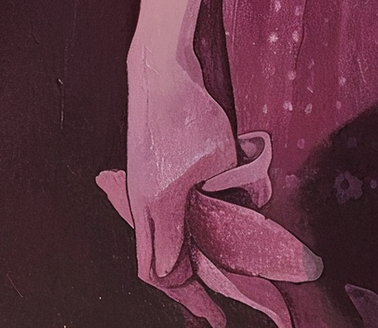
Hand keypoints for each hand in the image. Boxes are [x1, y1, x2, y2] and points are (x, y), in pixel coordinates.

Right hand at [124, 57, 240, 288]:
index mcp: (160, 207)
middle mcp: (142, 205)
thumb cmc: (189, 112)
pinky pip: (153, 223)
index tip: (216, 313)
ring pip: (150, 244)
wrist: (157, 72)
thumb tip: (240, 220)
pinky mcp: (141, 178)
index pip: (170, 269)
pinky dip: (172, 238)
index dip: (193, 295)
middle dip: (183, 291)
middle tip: (209, 309)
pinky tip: (188, 240)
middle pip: (153, 265)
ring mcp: (137, 192)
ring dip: (177, 264)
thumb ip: (228, 196)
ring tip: (200, 281)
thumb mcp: (221, 159)